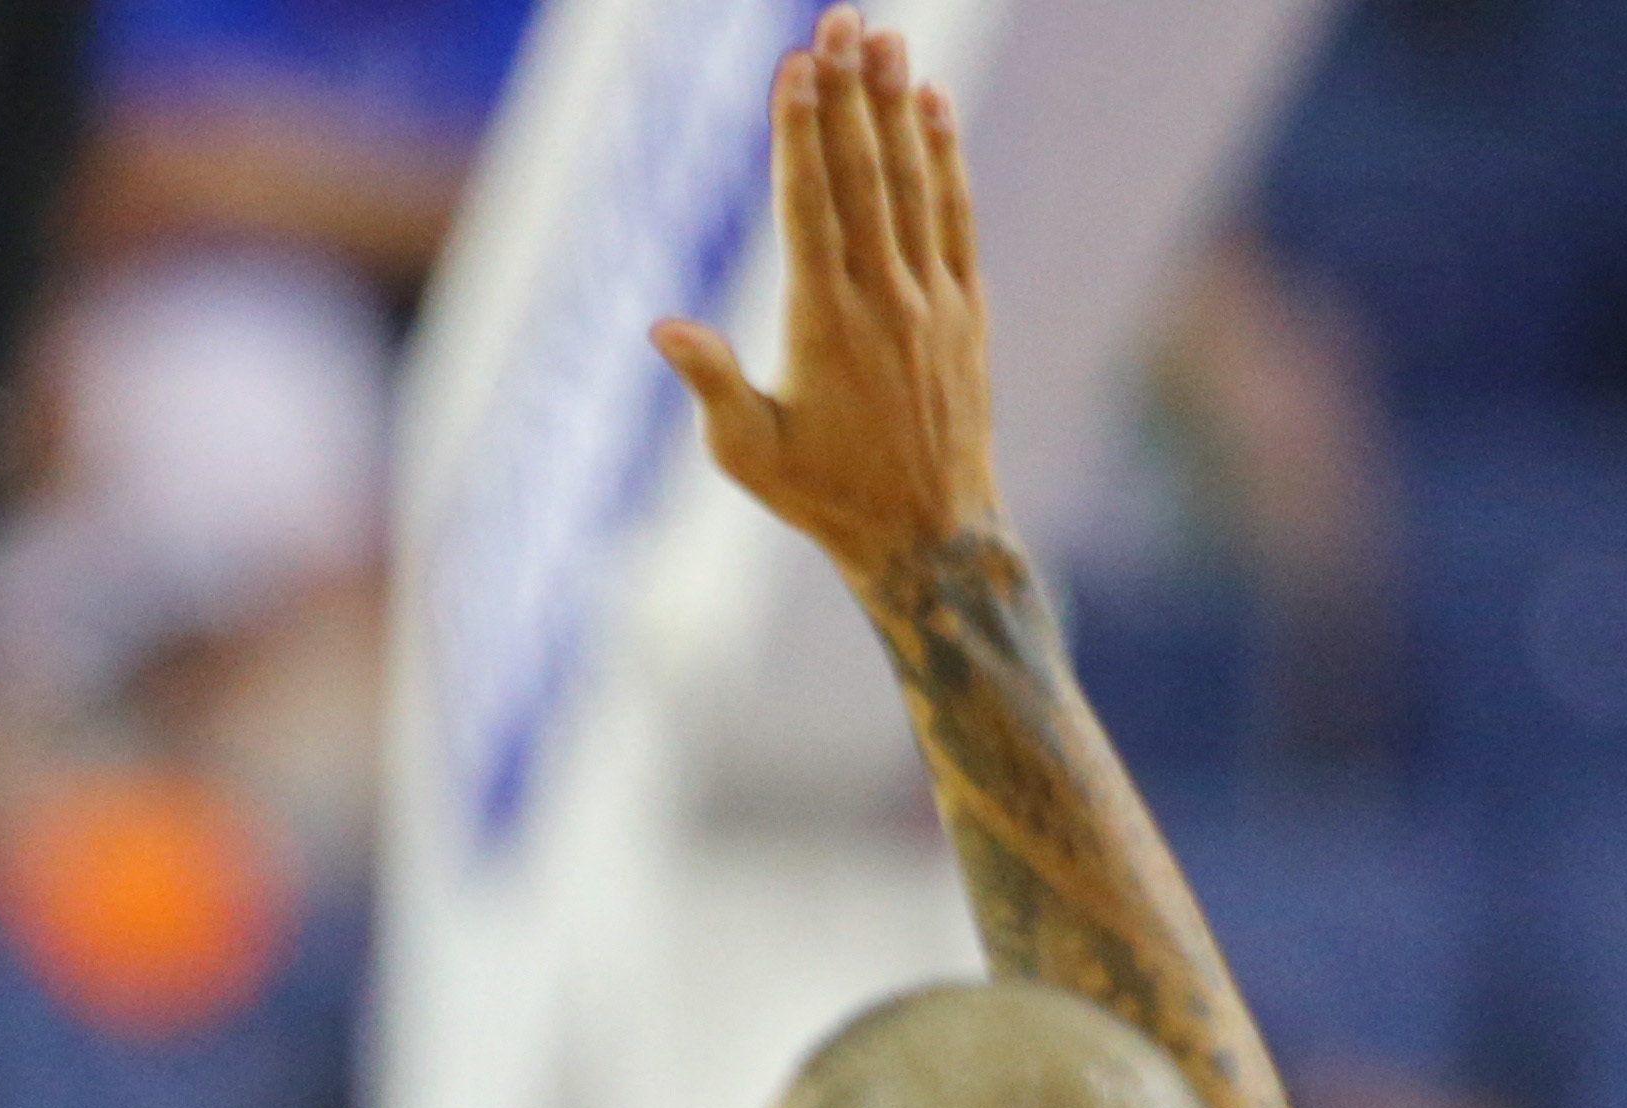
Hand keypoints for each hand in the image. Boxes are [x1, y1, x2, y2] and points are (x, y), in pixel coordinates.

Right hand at [650, 8, 998, 581]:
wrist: (930, 536)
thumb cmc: (823, 499)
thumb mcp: (750, 456)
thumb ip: (712, 384)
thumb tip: (663, 325)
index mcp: (824, 326)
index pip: (810, 208)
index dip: (801, 133)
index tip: (796, 67)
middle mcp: (884, 300)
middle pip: (864, 176)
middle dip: (850, 92)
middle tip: (841, 18)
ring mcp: (932, 300)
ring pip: (914, 184)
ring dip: (899, 106)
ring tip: (888, 37)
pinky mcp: (964, 309)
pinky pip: (954, 218)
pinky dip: (946, 158)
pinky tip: (935, 106)